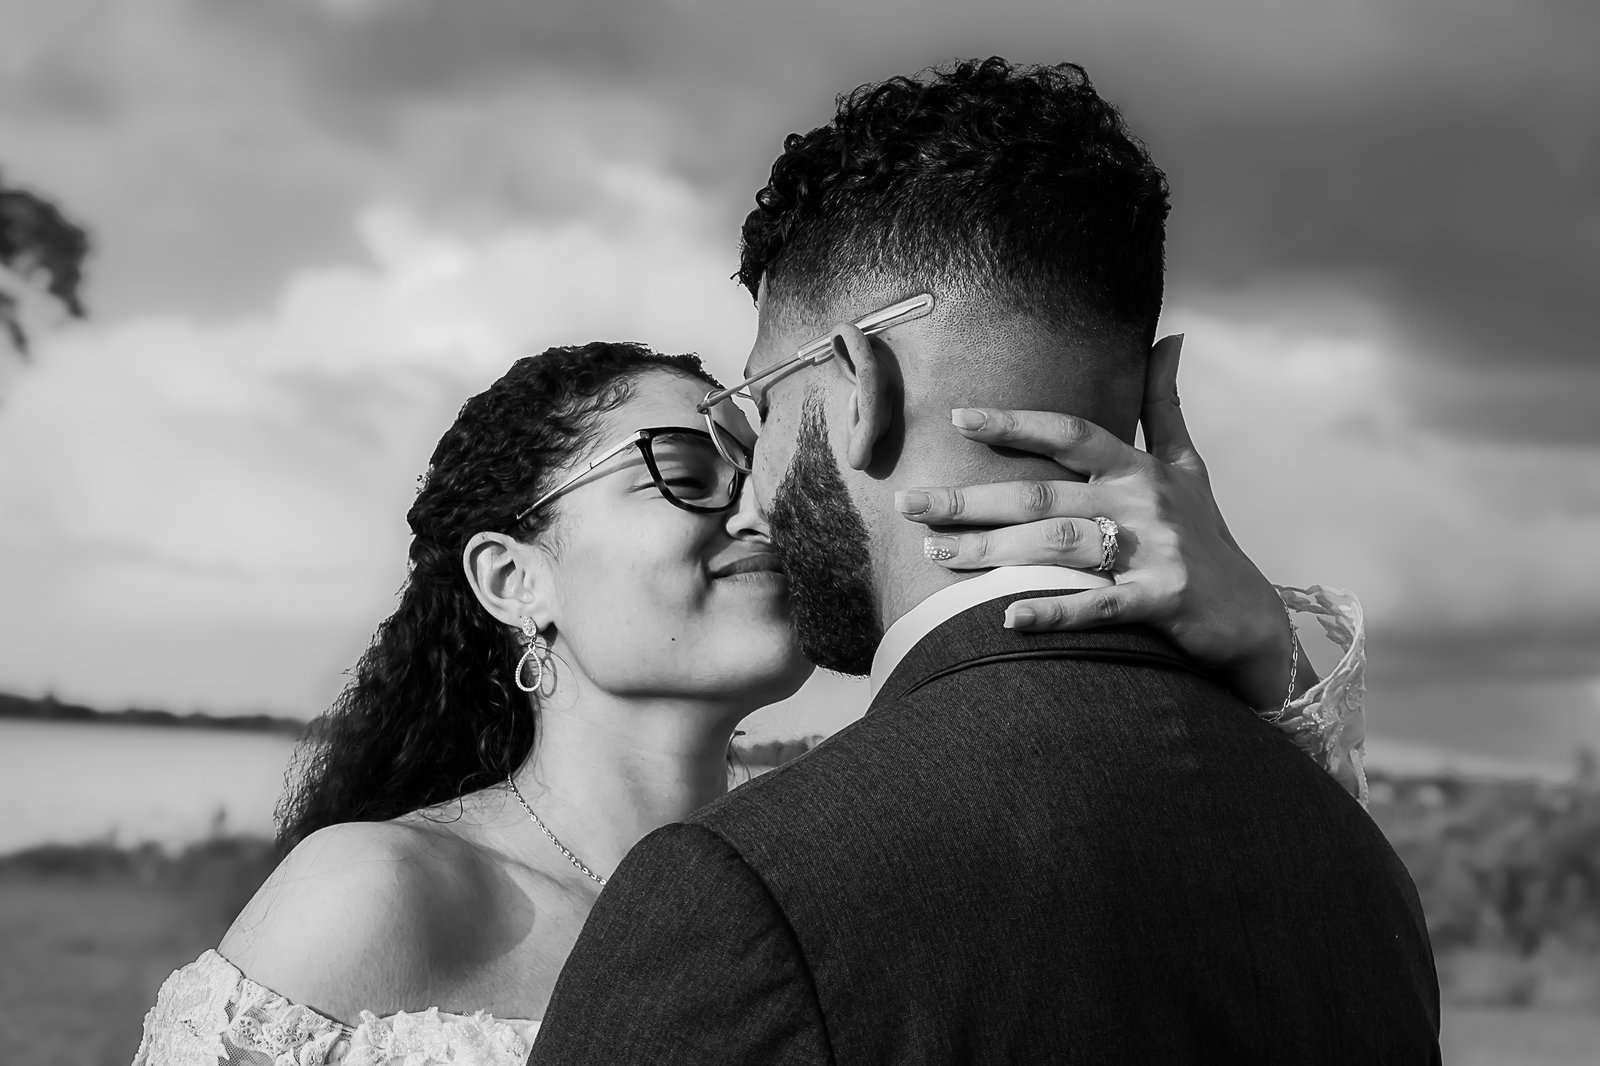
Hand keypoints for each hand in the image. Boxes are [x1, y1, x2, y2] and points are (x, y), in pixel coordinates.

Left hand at [896, 334, 1308, 709]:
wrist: (1252, 619)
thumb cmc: (1205, 537)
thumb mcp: (1188, 466)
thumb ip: (1164, 406)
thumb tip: (1170, 339)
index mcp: (1139, 469)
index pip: (1069, 434)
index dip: (1014, 423)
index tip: (958, 419)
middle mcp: (1144, 503)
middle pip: (1041, 495)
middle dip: (970, 500)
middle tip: (910, 504)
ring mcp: (1154, 553)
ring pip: (1057, 545)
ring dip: (990, 551)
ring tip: (934, 554)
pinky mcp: (1163, 602)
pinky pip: (1098, 606)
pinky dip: (1053, 610)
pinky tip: (1006, 615)